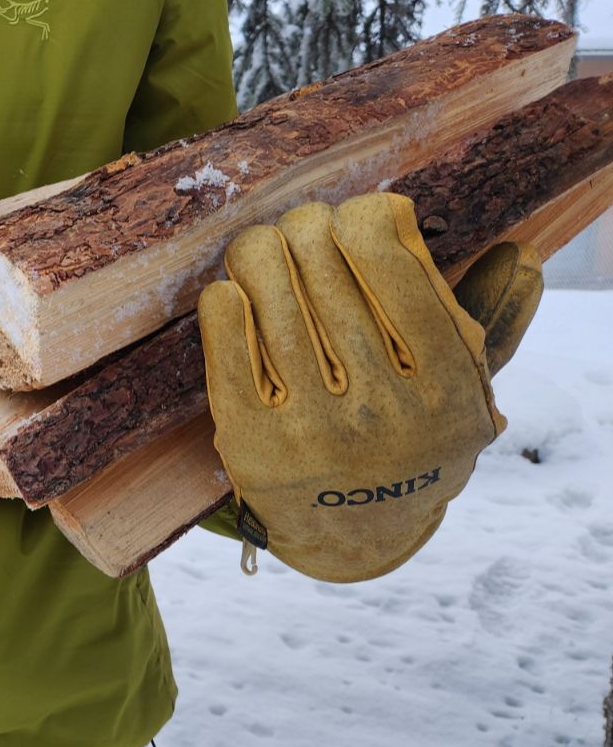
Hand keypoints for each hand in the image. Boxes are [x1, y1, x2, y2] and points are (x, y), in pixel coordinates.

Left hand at [197, 192, 541, 581]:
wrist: (355, 530)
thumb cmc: (410, 436)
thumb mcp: (464, 388)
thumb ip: (488, 320)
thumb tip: (521, 255)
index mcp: (444, 387)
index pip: (393, 265)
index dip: (361, 219)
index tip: (350, 216)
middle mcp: (382, 411)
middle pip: (324, 271)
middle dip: (304, 232)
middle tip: (296, 227)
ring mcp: (313, 429)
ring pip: (271, 301)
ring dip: (257, 257)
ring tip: (258, 249)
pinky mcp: (253, 443)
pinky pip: (226, 348)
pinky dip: (224, 307)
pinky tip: (232, 292)